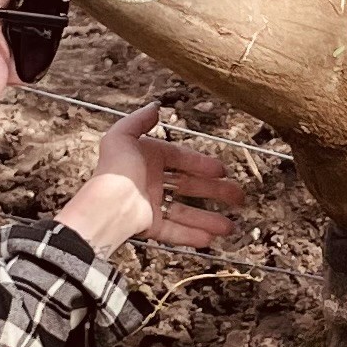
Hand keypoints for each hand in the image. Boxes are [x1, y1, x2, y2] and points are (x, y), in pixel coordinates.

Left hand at [59, 104, 244, 258]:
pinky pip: (174, 232)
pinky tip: (210, 238)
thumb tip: (155, 107)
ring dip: (209, 220)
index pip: (181, 159)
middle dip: (215, 192)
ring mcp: (151, 205)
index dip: (201, 163)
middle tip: (238, 196)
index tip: (222, 170)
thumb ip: (139, 120)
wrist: (108, 204)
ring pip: (185, 213)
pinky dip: (191, 235)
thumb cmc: (115, 169)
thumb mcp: (123, 136)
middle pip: (189, 187)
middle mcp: (150, 182)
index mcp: (147, 159)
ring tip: (229, 227)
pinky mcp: (149, 226)